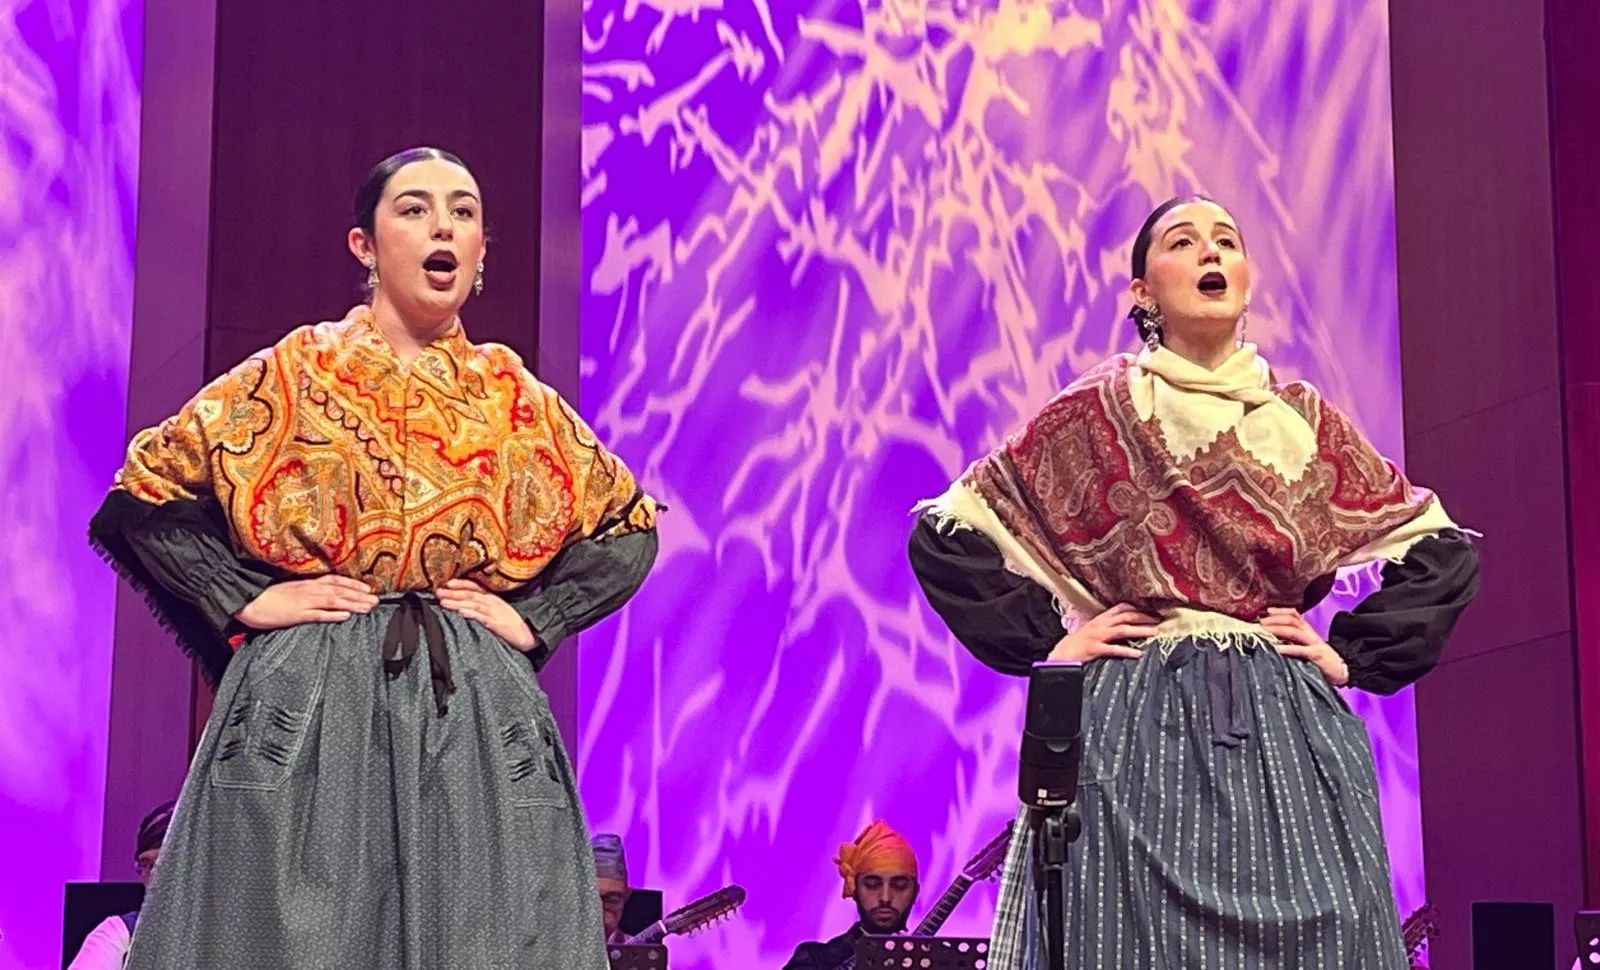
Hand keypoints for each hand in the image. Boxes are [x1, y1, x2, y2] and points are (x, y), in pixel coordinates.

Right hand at [234, 576, 377, 629]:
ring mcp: (303, 602)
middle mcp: (308, 590)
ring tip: (368, 607)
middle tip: (376, 600)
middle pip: (339, 590)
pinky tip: (345, 616)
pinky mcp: (296, 614)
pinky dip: (332, 615)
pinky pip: (316, 614)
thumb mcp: (290, 591)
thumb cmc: (267, 598)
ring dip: (352, 603)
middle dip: (359, 595)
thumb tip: (322, 597)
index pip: (334, 580)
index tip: (367, 588)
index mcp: (307, 584)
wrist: (247, 601)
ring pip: (333, 601)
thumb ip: (306, 593)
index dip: (352, 584)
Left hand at [436, 579, 536, 651]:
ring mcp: (495, 612)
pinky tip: (462, 612)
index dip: (460, 584)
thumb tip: (463, 606)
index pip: (474, 587)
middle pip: (470, 595)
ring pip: (473, 605)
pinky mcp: (497, 624)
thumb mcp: (497, 611)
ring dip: (457, 603)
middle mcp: (493, 602)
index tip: (446, 583)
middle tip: (438, 592)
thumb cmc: (511, 623)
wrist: (528, 634)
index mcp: (492, 598)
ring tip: (443, 602)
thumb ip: (483, 607)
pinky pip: (482, 618)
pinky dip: (472, 614)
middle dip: (453, 593)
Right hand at [1047, 604, 1160, 661]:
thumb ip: (1108, 624)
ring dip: (1139, 630)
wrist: (1063, 653)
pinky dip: (1127, 651)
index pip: (1121, 608)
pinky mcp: (1095, 649)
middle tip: (1158, 619)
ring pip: (1122, 630)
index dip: (1137, 608)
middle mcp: (1100, 624)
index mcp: (1100, 618)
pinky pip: (1113, 649)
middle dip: (1143, 617)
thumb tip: (1125, 624)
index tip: (1151, 610)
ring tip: (1154, 632)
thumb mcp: (1093, 628)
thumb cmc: (1079, 642)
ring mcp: (1097, 636)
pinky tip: (1138, 654)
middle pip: (1125, 617)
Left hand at [1260, 607, 1348, 686]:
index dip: (1280, 611)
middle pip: (1292, 621)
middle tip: (1260, 623)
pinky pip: (1301, 650)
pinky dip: (1288, 648)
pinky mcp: (1317, 655)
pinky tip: (1277, 649)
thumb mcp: (1306, 647)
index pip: (1294, 614)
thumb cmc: (1320, 661)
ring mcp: (1314, 644)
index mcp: (1308, 631)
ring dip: (1278, 629)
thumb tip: (1270, 638)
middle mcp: (1310, 634)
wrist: (1341, 671)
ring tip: (1265, 630)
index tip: (1266, 611)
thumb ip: (1292, 641)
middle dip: (1275, 620)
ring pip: (1295, 632)